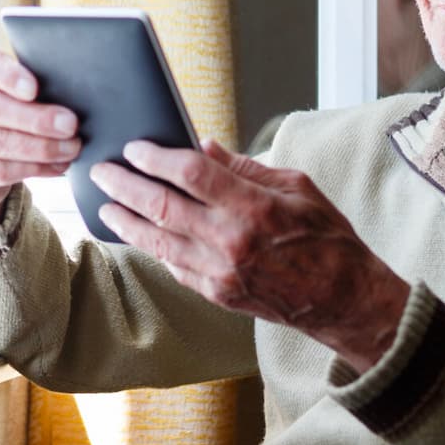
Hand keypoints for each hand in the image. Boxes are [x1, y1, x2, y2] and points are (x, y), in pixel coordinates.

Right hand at [0, 51, 79, 236]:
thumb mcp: (4, 91)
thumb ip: (26, 87)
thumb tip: (72, 92)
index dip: (8, 77)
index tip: (35, 88)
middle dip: (35, 118)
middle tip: (70, 124)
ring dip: (40, 147)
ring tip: (71, 147)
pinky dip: (34, 168)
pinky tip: (58, 165)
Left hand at [90, 140, 410, 373]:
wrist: (342, 298)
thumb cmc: (326, 236)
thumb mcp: (296, 187)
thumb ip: (244, 167)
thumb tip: (203, 145)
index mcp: (254, 207)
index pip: (190, 173)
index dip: (156, 157)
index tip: (135, 147)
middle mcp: (231, 241)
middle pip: (162, 206)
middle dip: (125, 186)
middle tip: (102, 171)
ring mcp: (220, 272)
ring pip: (157, 241)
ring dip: (126, 220)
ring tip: (106, 204)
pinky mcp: (216, 294)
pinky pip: (173, 266)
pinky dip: (153, 246)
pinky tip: (138, 233)